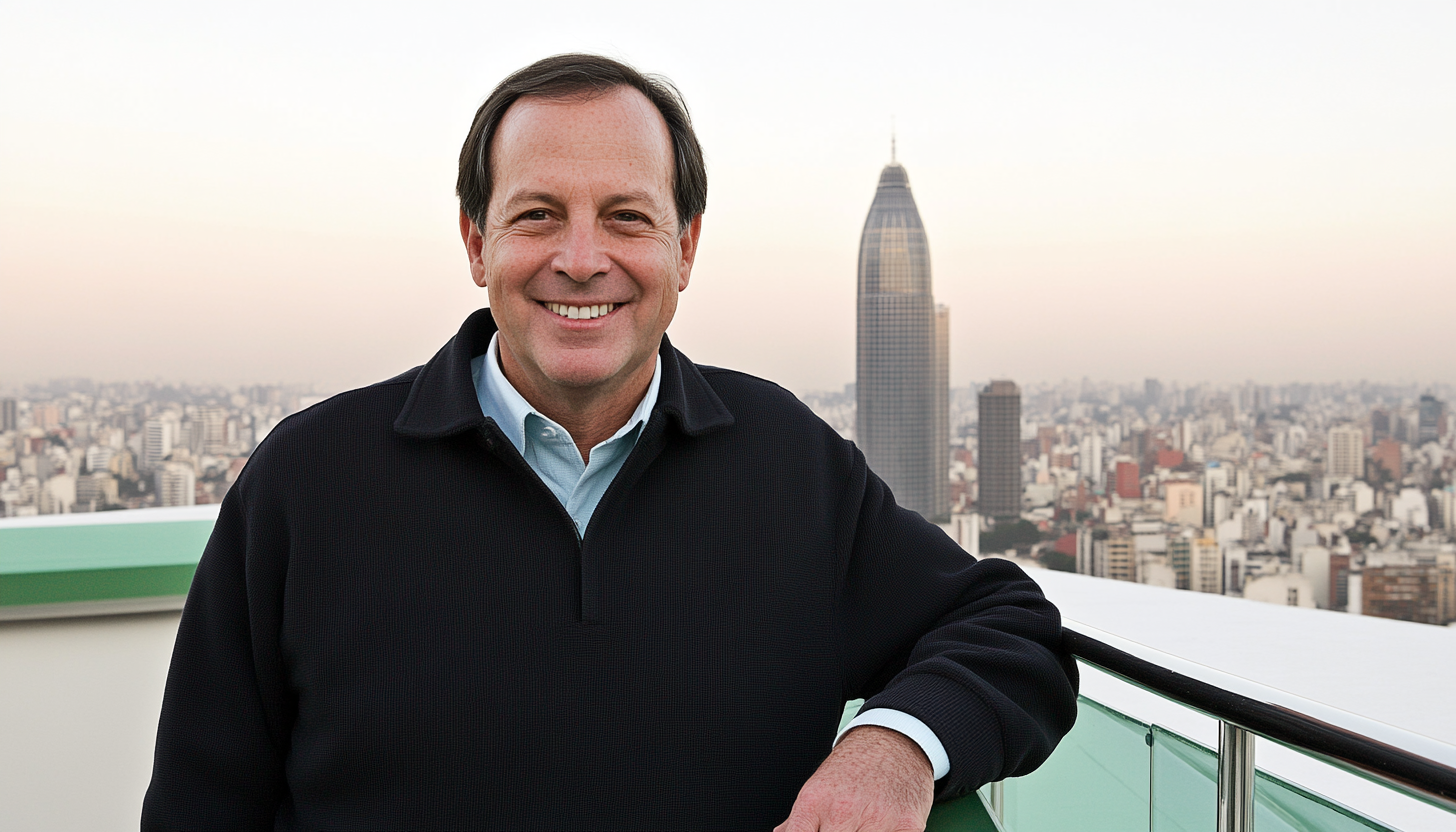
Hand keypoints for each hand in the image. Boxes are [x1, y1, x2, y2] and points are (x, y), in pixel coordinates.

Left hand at [774, 725, 934, 831]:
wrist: (896, 741)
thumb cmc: (857, 765)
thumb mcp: (818, 786)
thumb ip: (798, 820)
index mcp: (814, 803)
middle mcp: (842, 812)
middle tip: (840, 828)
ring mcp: (875, 821)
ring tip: (861, 827)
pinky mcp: (905, 827)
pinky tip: (882, 828)